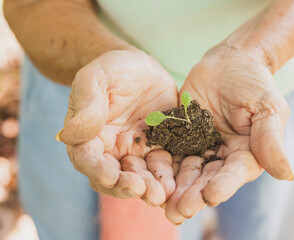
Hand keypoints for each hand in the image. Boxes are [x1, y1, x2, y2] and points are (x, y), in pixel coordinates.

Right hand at [58, 50, 176, 205]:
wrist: (139, 67)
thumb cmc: (112, 70)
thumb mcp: (97, 80)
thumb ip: (87, 106)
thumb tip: (69, 134)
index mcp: (89, 137)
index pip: (88, 160)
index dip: (98, 170)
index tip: (109, 176)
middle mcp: (111, 150)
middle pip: (115, 177)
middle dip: (127, 186)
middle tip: (142, 190)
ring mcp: (136, 151)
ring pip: (140, 176)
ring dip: (149, 188)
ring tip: (161, 194)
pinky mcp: (157, 147)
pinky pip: (163, 165)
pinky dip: (168, 176)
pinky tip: (176, 184)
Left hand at [165, 44, 292, 223]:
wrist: (229, 62)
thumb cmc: (254, 82)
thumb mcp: (267, 106)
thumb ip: (271, 138)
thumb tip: (286, 174)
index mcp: (246, 153)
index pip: (235, 173)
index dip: (224, 185)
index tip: (212, 196)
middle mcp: (221, 155)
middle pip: (207, 179)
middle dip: (194, 195)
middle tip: (179, 211)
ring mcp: (199, 146)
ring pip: (186, 171)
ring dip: (174, 188)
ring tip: (162, 204)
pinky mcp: (180, 136)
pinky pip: (169, 151)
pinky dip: (160, 165)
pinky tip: (148, 177)